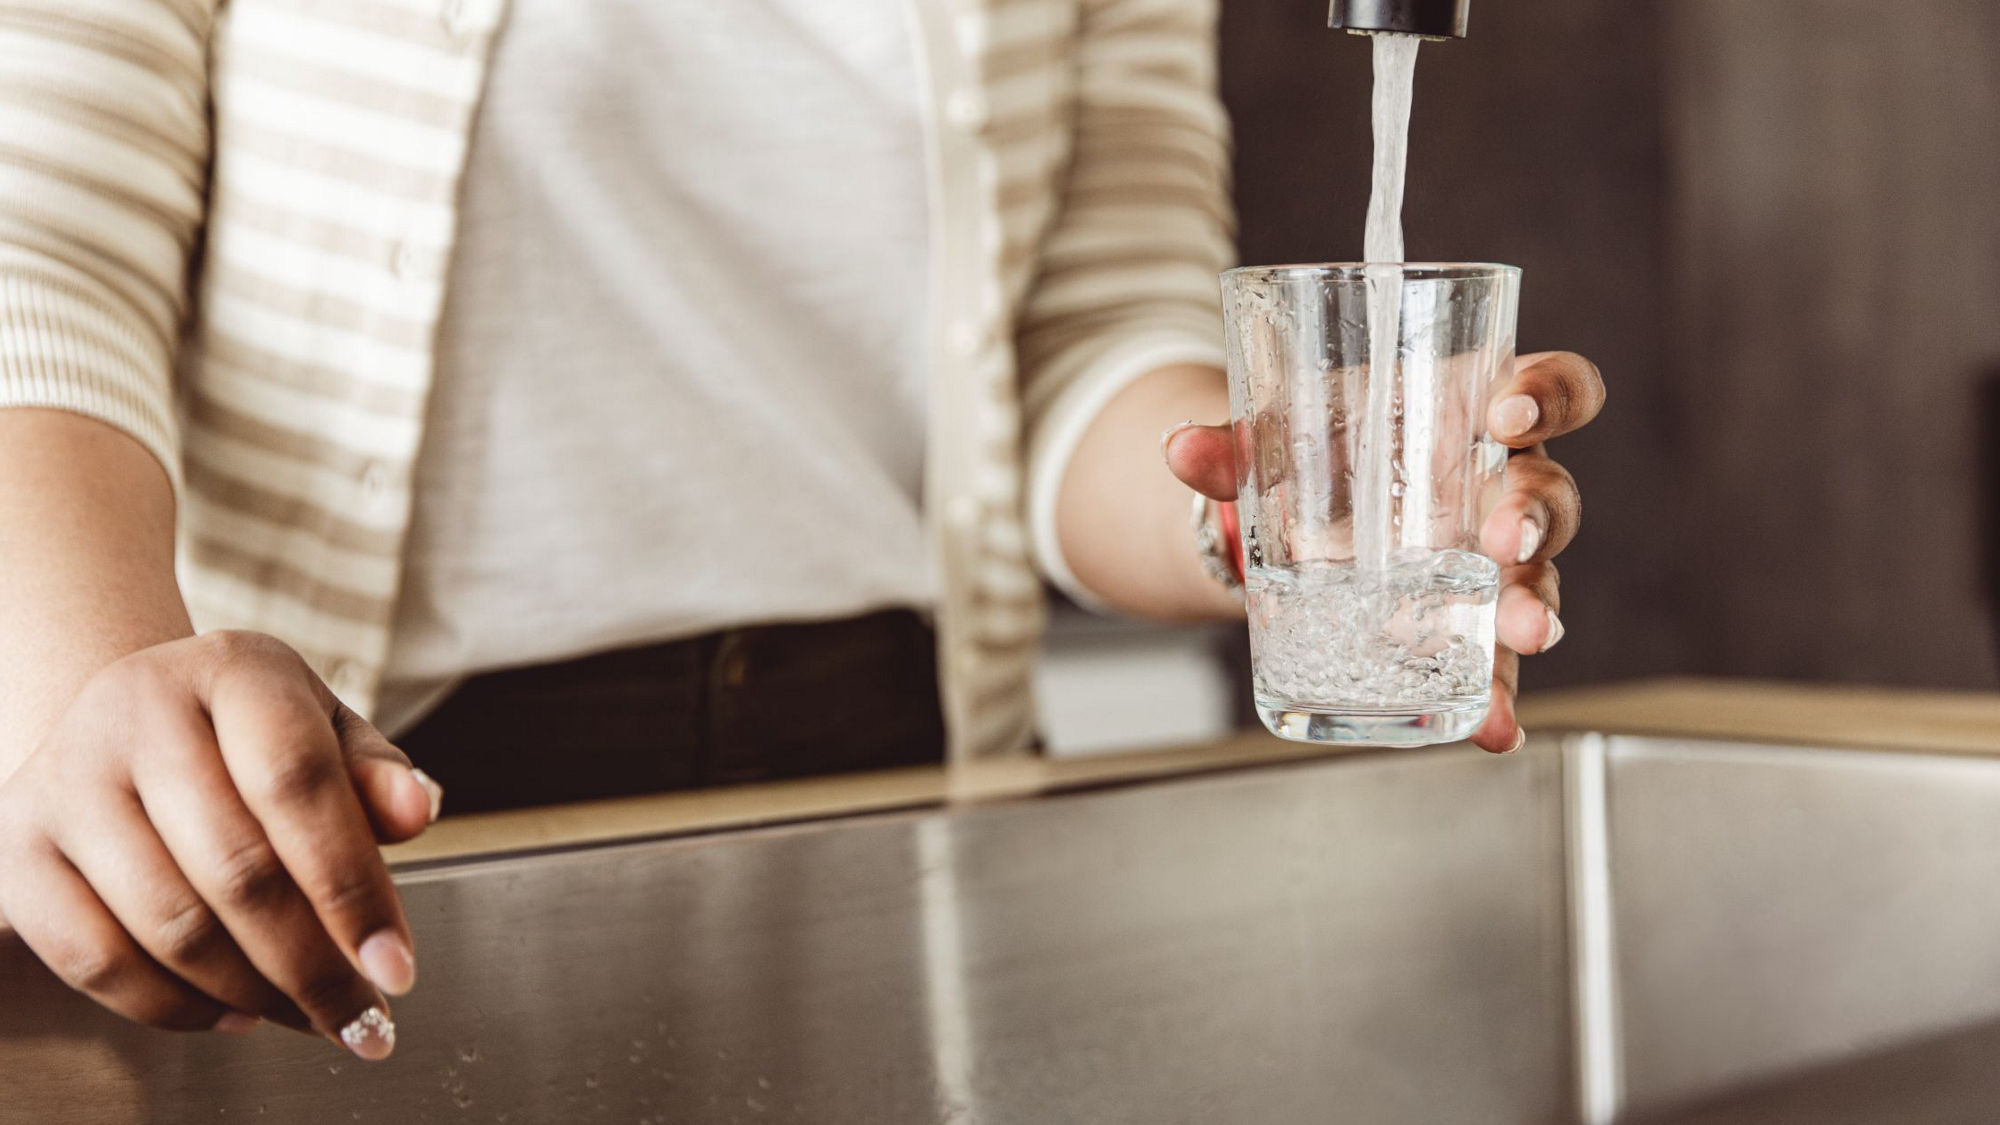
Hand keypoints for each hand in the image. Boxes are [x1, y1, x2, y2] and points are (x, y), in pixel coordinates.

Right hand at [0, 632, 441, 1057]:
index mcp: (233, 669)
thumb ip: (377, 776)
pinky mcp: (18, 849)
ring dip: (253, 993)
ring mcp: (66, 780)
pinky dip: (174, 1006)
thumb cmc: (247, 738)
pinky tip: (235, 1010)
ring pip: (170, 925)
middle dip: (313, 966)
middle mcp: (136, 710)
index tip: (397, 968)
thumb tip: (417, 809)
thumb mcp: (326, 732)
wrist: (125, 726)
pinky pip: (97, 959)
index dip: (355, 889)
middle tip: (362, 1018)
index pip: (300, 784)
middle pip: (238, 869)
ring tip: (308, 1015)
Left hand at [1164, 351, 1605, 754]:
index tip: (1508, 411)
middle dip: (1536, 517)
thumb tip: (1180, 448)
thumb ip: (1232, 444)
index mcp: (1476, 411)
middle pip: (1551, 493)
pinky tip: (1495, 730)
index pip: (1551, 387)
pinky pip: (1496, 665)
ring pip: (1539, 580)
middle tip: (1504, 540)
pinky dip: (1499, 699)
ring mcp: (1492, 563)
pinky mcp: (1467, 627)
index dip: (1550, 394)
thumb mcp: (1281, 438)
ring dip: (1535, 610)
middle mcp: (1501, 486)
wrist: (1300, 513)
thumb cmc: (1324, 448)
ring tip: (1523, 638)